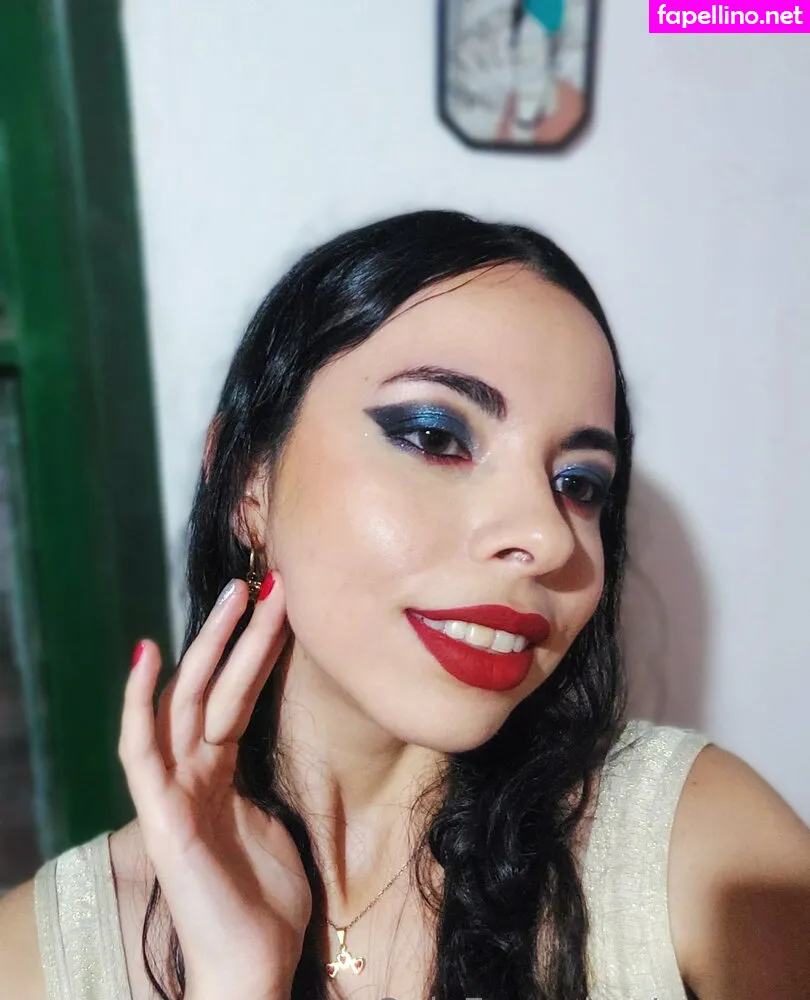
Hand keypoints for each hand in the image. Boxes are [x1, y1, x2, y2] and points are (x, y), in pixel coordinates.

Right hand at [118, 573, 308, 999]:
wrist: (254, 966)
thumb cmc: (265, 901)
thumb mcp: (274, 823)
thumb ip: (261, 782)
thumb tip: (273, 753)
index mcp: (221, 773)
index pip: (236, 698)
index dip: (256, 653)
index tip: (283, 609)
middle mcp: (193, 773)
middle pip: (214, 688)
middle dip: (237, 634)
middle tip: (263, 581)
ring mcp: (174, 791)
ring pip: (188, 703)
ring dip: (208, 648)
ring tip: (233, 597)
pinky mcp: (162, 816)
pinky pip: (141, 751)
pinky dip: (140, 703)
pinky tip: (148, 658)